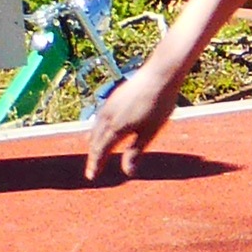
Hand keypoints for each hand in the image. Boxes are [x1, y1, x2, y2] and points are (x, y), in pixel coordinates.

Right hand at [82, 56, 185, 178]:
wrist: (160, 74)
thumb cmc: (159, 104)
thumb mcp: (150, 132)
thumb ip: (136, 151)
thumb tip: (127, 172)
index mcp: (116, 128)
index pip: (101, 151)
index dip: (95, 164)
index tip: (91, 177)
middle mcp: (107, 117)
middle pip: (95, 140)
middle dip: (93, 155)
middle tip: (91, 170)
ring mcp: (108, 105)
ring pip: (95, 127)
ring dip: (93, 141)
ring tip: (91, 149)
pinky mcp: (113, 97)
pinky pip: (99, 118)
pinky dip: (96, 128)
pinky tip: (101, 127)